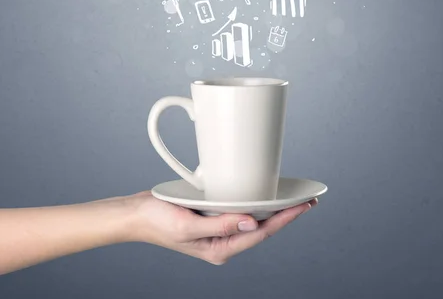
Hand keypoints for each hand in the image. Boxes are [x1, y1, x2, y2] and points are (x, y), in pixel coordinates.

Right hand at [125, 191, 318, 264]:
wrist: (137, 214)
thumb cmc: (157, 222)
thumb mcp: (189, 226)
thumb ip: (220, 225)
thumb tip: (252, 223)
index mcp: (219, 249)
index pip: (260, 234)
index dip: (284, 220)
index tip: (302, 207)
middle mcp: (222, 242)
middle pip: (261, 228)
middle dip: (284, 215)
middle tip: (306, 200)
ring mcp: (218, 230)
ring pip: (252, 219)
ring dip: (271, 208)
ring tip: (291, 198)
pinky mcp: (212, 218)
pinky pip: (238, 210)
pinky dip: (253, 202)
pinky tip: (262, 193)